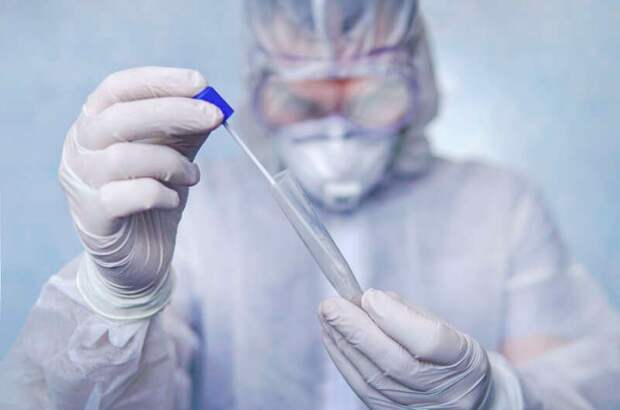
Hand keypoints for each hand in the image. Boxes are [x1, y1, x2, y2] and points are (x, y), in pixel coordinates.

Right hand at [59, 66, 221, 318]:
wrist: (139, 256)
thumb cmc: (152, 196)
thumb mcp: (171, 155)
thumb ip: (185, 130)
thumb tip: (214, 104)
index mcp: (94, 125)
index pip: (117, 88)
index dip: (158, 81)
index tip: (200, 82)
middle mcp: (79, 149)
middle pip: (119, 118)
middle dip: (173, 112)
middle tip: (214, 116)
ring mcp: (81, 184)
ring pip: (124, 158)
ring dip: (171, 162)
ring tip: (193, 176)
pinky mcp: (94, 219)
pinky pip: (128, 196)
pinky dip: (161, 194)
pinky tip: (173, 200)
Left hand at [319, 289, 492, 408]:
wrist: (465, 392)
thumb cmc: (448, 351)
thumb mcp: (440, 324)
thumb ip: (404, 312)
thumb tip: (365, 301)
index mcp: (462, 360)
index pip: (431, 341)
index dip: (396, 319)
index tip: (369, 295)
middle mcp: (444, 392)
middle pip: (396, 364)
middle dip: (357, 331)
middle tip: (331, 305)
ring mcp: (418, 408)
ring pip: (375, 379)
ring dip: (343, 343)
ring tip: (326, 316)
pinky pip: (363, 389)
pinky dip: (343, 360)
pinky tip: (331, 337)